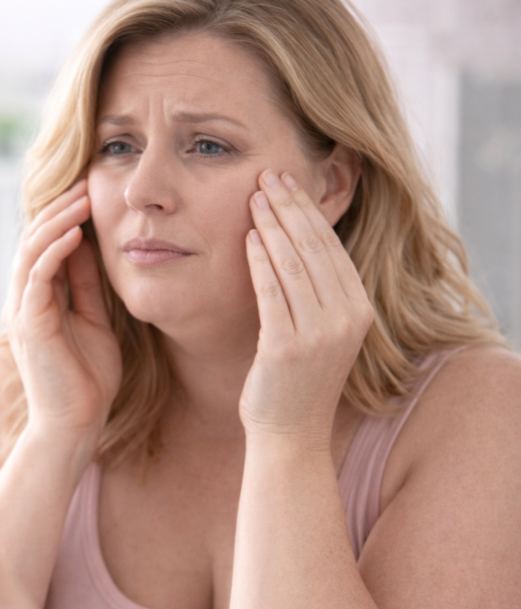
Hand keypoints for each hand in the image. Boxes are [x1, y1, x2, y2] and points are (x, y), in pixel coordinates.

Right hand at [5, 180, 121, 447]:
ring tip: (83, 198)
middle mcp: (25, 299)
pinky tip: (76, 234)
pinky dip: (55, 251)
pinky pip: (38, 276)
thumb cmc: (87, 380)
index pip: (45, 245)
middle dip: (60, 209)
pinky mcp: (30, 323)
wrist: (77, 425)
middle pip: (33, 239)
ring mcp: (24, 310)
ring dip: (57, 221)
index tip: (91, 192)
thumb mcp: (95, 321)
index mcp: (40, 298)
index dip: (64, 217)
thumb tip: (92, 247)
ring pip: (31, 250)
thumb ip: (87, 287)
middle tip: (87, 182)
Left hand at [240, 170, 372, 444]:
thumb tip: (296, 238)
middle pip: (315, 248)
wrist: (290, 434)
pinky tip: (248, 238)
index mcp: (359, 310)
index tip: (287, 181)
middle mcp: (346, 319)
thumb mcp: (321, 331)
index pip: (332, 247)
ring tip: (254, 197)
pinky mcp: (288, 348)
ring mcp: (319, 334)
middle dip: (290, 206)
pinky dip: (260, 262)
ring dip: (272, 225)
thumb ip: (318, 291)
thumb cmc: (298, 380)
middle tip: (267, 175)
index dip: (308, 210)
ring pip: (294, 264)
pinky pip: (273, 293)